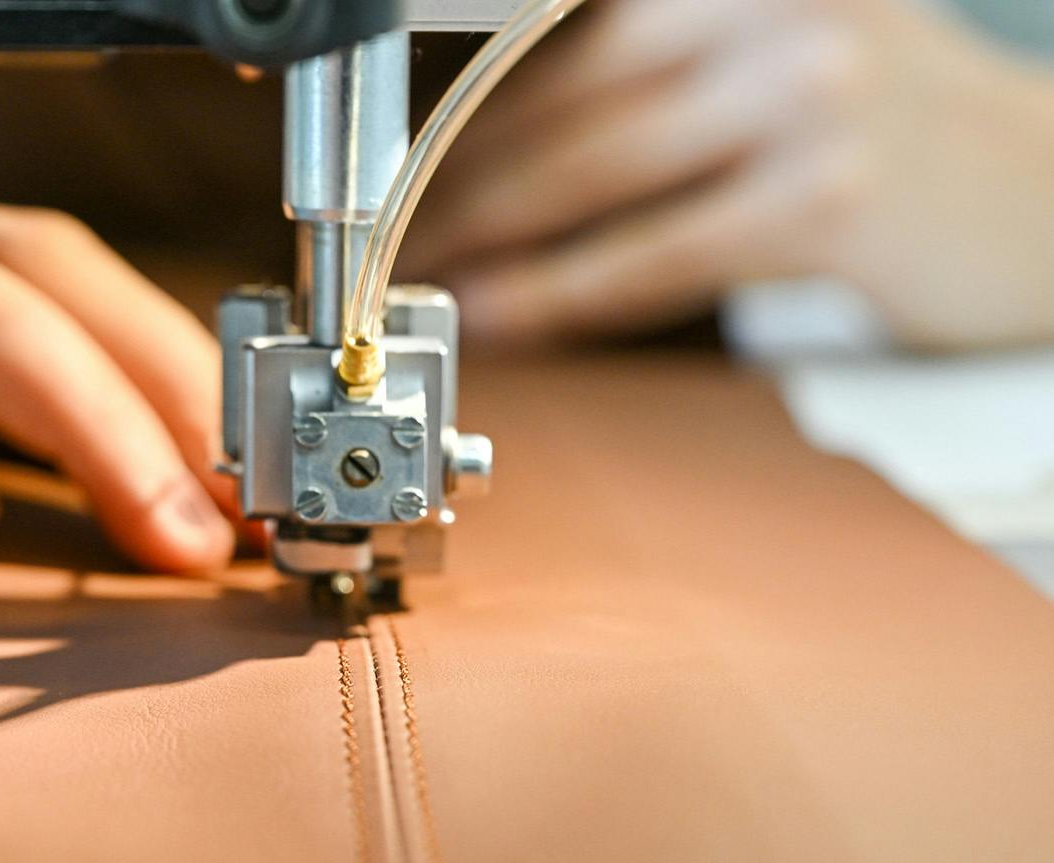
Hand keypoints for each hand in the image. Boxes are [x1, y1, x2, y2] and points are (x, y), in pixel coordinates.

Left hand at [403, 0, 1053, 350]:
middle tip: (385, 232)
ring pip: (596, 173)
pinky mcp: (831, 198)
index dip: (459, 93)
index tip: (387, 154)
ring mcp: (813, 93)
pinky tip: (505, 318)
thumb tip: (482, 140)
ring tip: (423, 281)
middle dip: (452, 174)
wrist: (1030, 198)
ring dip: (488, 240)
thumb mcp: (768, 51)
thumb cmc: (868, 132)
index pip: (556, 25)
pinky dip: (564, 295)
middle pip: (562, 91)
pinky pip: (657, 255)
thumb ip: (643, 69)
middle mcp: (773, 4)